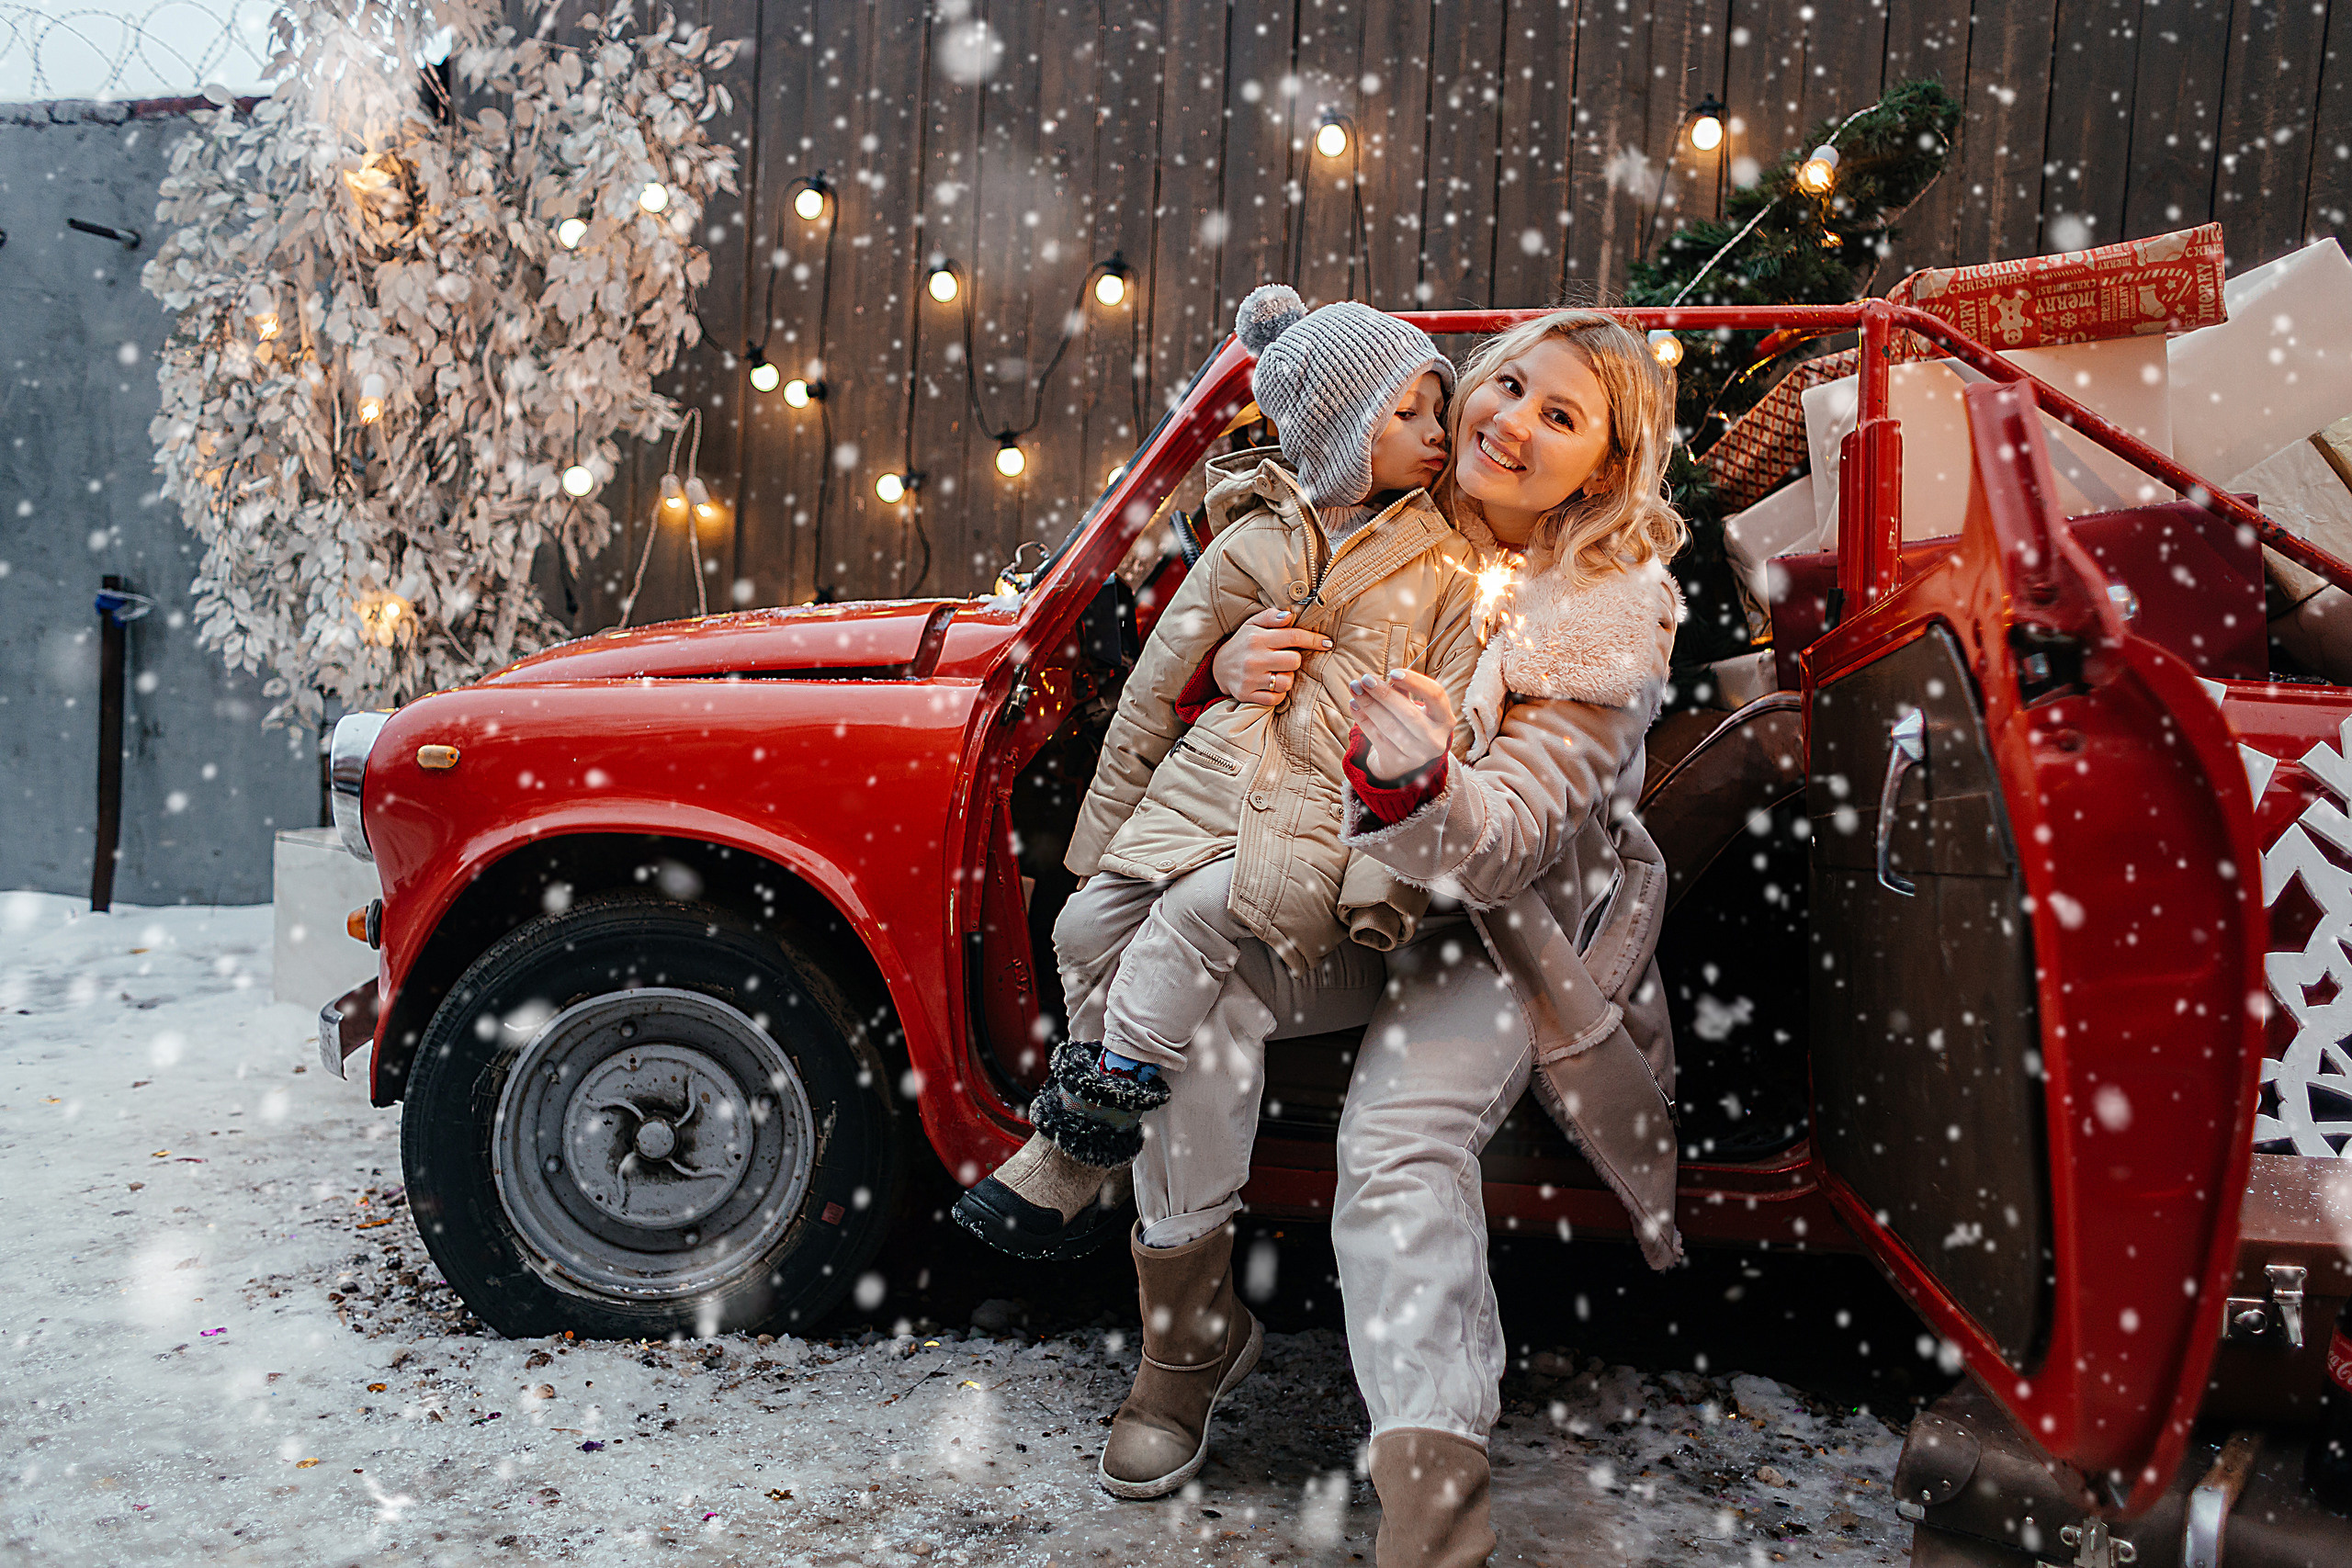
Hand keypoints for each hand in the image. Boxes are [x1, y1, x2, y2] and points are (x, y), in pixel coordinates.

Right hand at [1213, 606, 1330, 706]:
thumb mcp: (1252, 624)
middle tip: (1285, 658)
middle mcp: (1254, 658)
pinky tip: (1271, 685)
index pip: (1293, 637)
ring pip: (1287, 682)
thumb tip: (1290, 615)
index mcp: (1257, 638)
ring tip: (1276, 672)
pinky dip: (1278, 693)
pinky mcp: (1248, 695)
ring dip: (1287, 678)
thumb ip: (1271, 616)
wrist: (1217, 668)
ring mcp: (1251, 679)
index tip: (1327, 643)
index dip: (1313, 640)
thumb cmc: (1242, 643)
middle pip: (1294, 661)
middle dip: (1294, 660)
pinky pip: (1276, 698)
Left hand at [1348, 668, 1452, 780]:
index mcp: (1445, 719)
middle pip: (1409, 713)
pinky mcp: (1398, 762)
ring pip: (1389, 725)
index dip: (1415, 681)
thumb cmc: (1409, 723)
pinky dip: (1363, 719)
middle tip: (1365, 679)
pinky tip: (1354, 705)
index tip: (1393, 672)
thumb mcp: (1413, 707)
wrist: (1402, 759)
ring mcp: (1418, 754)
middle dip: (1384, 693)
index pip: (1436, 695)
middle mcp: (1436, 739)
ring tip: (1355, 689)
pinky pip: (1377, 737)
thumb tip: (1380, 679)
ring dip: (1369, 705)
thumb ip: (1402, 692)